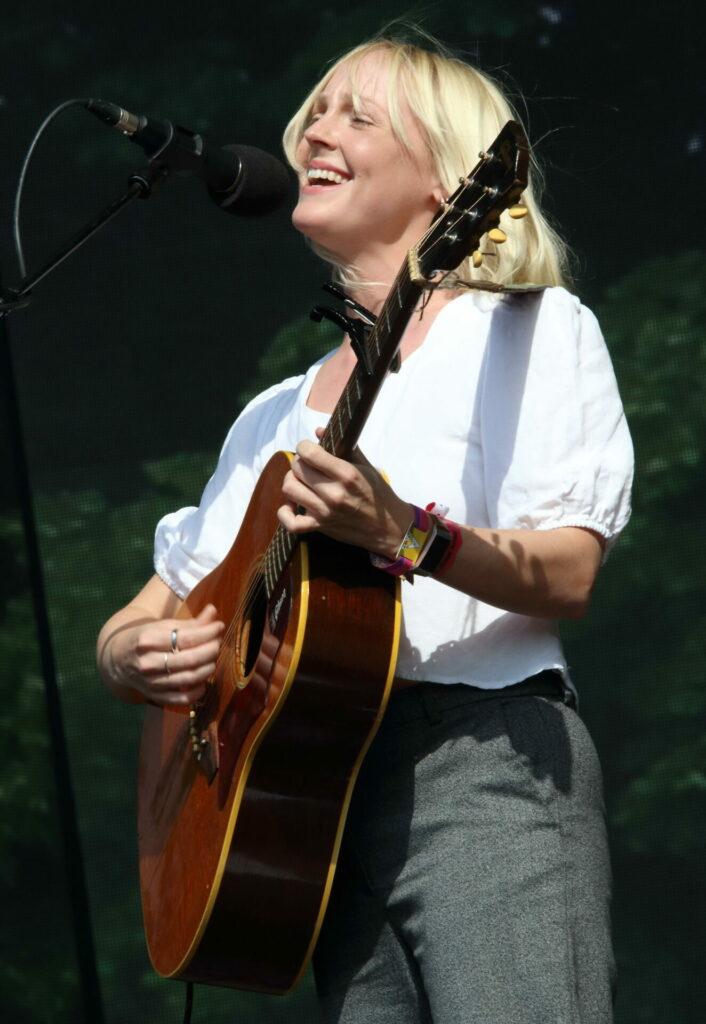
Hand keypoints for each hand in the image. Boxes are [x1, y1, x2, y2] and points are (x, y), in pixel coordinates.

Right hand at [114, 604, 224, 706]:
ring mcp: (150, 682)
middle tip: (217, 643)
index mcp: (147, 639)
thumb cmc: (146, 638)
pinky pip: (181, 699)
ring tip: (213, 658)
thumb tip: (213, 612)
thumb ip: (190, 622)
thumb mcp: (162, 625)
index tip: (219, 626)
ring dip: (208, 668)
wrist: (118, 659)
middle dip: (211, 650)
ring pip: (189, 678)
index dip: (208, 632)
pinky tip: (204, 681)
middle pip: (190, 659)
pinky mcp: (154, 696)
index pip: (186, 637)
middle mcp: (147, 662)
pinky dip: (198, 692)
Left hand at [277, 433, 412, 557]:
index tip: (309, 449)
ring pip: (289, 489)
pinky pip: (291, 523)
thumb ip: (343, 447)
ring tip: (301, 482)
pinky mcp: (319, 527)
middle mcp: (334, 493)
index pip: (309, 453)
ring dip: (292, 482)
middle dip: (299, 462)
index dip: (304, 446)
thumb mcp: (366, 466)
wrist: (387, 527)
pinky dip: (284, 513)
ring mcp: (325, 512)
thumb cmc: (377, 493)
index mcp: (346, 474)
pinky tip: (291, 505)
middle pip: (296, 469)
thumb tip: (318, 431)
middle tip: (307, 465)